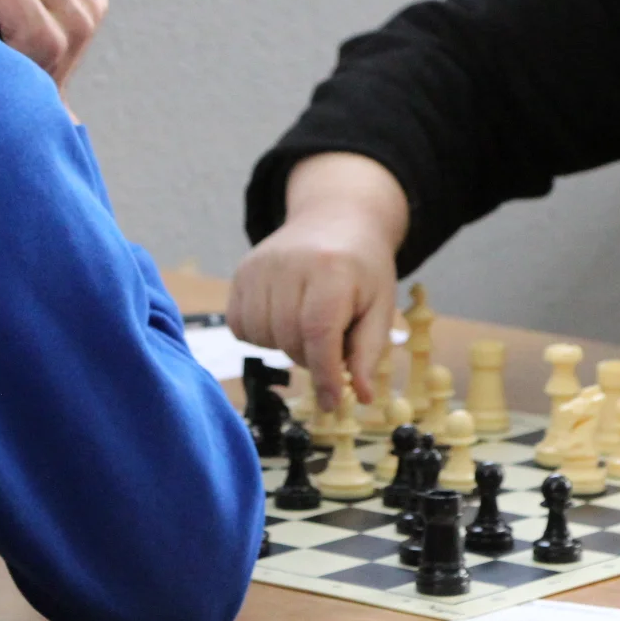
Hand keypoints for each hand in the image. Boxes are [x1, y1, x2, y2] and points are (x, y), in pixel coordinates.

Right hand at [229, 154, 407, 410]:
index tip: (333, 402)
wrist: (336, 218)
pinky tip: (282, 317)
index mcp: (332, 270)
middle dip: (310, 357)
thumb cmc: (363, 268)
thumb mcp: (380, 306)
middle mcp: (290, 263)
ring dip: (285, 345)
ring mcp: (260, 266)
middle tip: (330, 342)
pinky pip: (239, 325)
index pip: (319, 333)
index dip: (325, 374)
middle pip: (289, 339)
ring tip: (307, 323)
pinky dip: (261, 334)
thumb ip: (368, 352)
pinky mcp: (242, 271)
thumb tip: (361, 397)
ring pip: (262, 337)